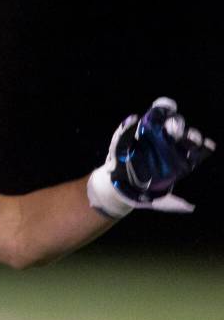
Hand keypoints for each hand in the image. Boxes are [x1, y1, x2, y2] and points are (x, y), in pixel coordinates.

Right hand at [88, 97, 214, 216]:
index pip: (195, 147)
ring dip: (163, 116)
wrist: (117, 190)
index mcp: (178, 159)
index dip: (200, 144)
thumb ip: (172, 204)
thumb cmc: (142, 195)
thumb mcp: (158, 203)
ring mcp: (148, 138)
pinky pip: (130, 128)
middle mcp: (167, 145)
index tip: (203, 144)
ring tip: (163, 111)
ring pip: (159, 123)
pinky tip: (133, 120)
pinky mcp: (129, 137)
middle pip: (178, 131)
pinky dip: (130, 123)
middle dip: (180, 129)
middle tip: (177, 132)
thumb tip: (190, 207)